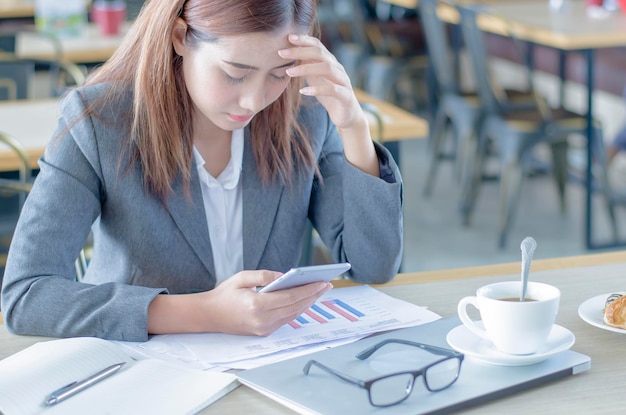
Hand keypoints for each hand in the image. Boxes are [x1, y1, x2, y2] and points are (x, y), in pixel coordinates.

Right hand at [198, 270, 332, 335]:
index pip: (291, 297)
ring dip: (308, 303)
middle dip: (313, 296)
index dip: (309, 290)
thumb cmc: (224, 294)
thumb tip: (284, 276)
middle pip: (296, 307)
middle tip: (327, 285)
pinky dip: (297, 309)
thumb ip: (264, 275)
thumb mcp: (242, 277)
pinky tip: (304, 300)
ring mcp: (263, 329)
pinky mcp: (263, 332)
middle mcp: (262, 320)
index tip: (322, 282)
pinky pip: (285, 320)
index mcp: (257, 305)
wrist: (208, 315)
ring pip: (293, 315)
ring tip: (319, 292)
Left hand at [279, 34, 378, 176]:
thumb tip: (290, 54)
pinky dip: (317, 89)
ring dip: (306, 69)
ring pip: (327, 68)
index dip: (304, 40)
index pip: (318, 45)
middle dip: (300, 51)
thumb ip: (307, 66)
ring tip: (288, 72)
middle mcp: (338, 68)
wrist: (347, 116)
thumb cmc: (330, 95)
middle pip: (321, 53)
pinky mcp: (346, 96)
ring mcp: (343, 81)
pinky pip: (332, 89)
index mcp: (330, 62)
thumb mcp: (316, 79)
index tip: (287, 37)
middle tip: (281, 52)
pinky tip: (303, 92)